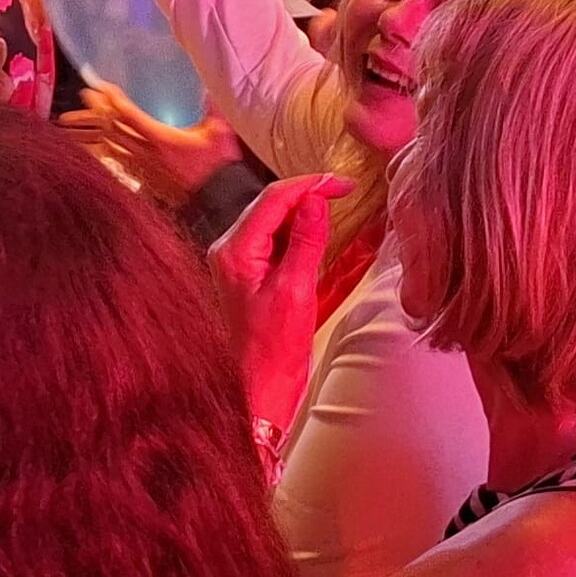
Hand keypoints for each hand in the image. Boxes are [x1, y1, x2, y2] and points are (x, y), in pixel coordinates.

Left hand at [59, 81, 241, 205]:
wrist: (217, 197)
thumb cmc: (218, 164)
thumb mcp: (218, 132)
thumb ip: (212, 109)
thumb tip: (208, 89)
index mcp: (161, 138)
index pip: (130, 115)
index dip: (114, 100)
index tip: (102, 87)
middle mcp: (146, 152)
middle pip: (113, 128)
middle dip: (97, 110)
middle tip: (85, 95)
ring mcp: (142, 167)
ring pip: (110, 146)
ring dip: (94, 131)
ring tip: (78, 120)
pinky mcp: (143, 179)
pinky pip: (116, 162)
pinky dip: (103, 151)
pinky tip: (94, 146)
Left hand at [209, 172, 354, 426]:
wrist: (256, 392)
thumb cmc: (272, 352)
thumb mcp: (296, 293)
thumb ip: (306, 243)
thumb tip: (316, 202)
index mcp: (234, 251)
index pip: (273, 199)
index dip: (310, 185)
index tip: (343, 184)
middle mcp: (230, 250)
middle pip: (271, 206)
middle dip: (307, 195)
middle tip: (344, 192)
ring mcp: (238, 262)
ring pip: (274, 221)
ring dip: (304, 213)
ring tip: (338, 207)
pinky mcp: (249, 275)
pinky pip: (275, 242)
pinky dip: (299, 234)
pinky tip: (321, 234)